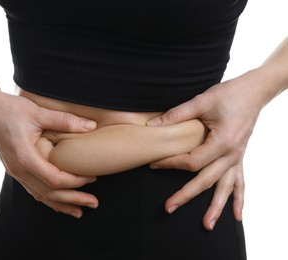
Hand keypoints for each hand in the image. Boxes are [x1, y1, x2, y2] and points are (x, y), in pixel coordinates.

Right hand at [0, 89, 98, 217]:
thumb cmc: (10, 108)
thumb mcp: (38, 112)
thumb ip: (65, 121)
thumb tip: (91, 127)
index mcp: (25, 157)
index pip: (55, 179)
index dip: (76, 182)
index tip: (93, 178)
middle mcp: (18, 169)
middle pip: (49, 193)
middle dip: (73, 200)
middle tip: (94, 204)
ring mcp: (14, 171)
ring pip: (40, 195)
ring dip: (61, 204)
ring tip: (79, 211)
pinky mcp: (14, 168)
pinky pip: (32, 189)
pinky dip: (47, 198)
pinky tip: (57, 203)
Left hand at [147, 70, 265, 229]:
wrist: (254, 91)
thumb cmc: (230, 94)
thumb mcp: (202, 101)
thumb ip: (177, 115)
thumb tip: (152, 126)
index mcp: (222, 142)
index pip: (191, 161)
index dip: (170, 163)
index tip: (153, 164)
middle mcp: (232, 154)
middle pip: (205, 180)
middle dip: (186, 195)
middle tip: (168, 207)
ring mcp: (237, 158)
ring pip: (225, 188)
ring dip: (216, 207)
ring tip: (206, 225)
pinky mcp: (238, 157)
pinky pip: (240, 182)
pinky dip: (238, 199)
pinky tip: (237, 216)